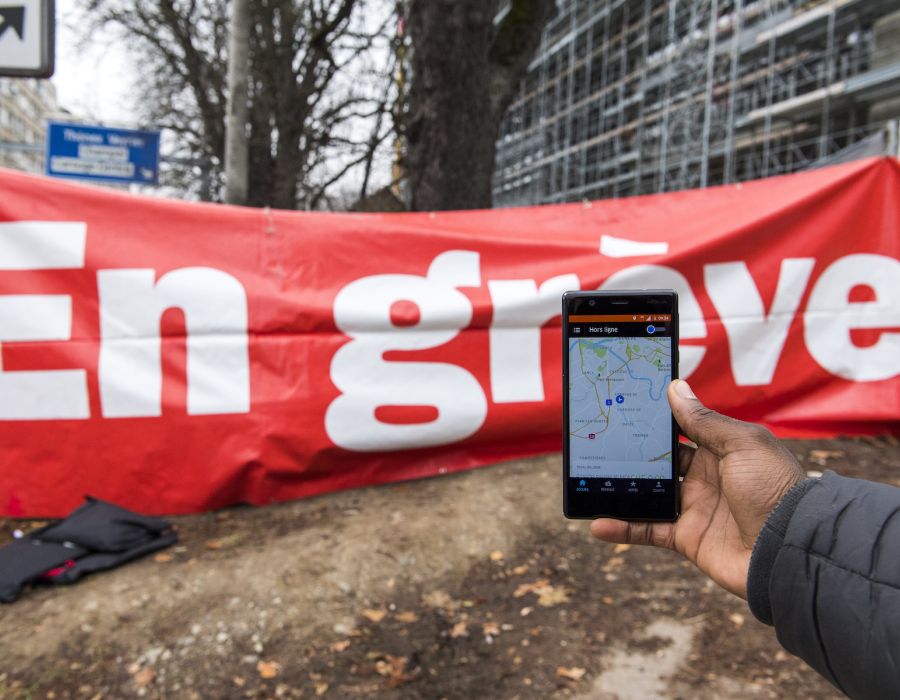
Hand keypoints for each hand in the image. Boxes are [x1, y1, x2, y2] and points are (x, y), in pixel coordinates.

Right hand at [590, 379, 805, 598]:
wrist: (792, 549)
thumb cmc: (775, 488)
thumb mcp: (741, 443)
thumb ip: (703, 420)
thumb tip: (675, 388)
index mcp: (719, 450)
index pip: (680, 430)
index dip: (655, 419)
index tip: (626, 406)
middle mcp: (704, 477)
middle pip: (658, 461)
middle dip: (630, 453)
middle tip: (598, 441)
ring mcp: (693, 508)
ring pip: (647, 495)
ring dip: (619, 490)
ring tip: (588, 481)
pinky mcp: (686, 538)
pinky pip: (647, 530)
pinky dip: (621, 529)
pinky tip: (597, 524)